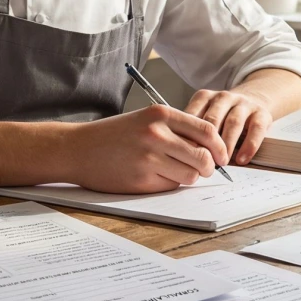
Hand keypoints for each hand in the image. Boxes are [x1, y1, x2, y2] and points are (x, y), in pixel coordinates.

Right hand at [69, 105, 226, 193]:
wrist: (78, 148)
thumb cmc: (113, 135)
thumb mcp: (145, 119)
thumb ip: (175, 129)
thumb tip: (209, 148)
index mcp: (160, 114)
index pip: (206, 130)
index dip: (219, 146)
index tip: (222, 156)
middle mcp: (156, 134)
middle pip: (203, 156)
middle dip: (208, 167)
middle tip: (204, 169)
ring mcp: (149, 157)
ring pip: (190, 175)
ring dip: (188, 176)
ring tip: (172, 171)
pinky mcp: (141, 179)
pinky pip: (170, 186)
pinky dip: (169, 183)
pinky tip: (153, 176)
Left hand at [184, 88, 273, 166]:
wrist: (254, 97)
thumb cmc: (223, 115)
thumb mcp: (205, 115)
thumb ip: (193, 130)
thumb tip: (180, 155)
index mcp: (205, 97)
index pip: (193, 115)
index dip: (188, 137)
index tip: (185, 155)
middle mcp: (223, 97)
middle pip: (212, 119)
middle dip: (207, 143)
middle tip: (203, 162)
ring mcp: (243, 104)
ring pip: (233, 123)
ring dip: (226, 145)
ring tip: (221, 163)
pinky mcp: (261, 113)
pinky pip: (256, 129)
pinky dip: (249, 146)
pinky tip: (242, 159)